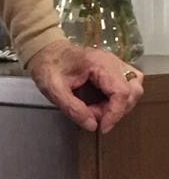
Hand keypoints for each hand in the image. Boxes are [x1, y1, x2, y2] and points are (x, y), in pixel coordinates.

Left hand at [27, 38, 143, 133]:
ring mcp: (114, 63)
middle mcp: (111, 61)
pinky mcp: (112, 68)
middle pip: (132, 90)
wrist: (44, 50)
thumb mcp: (53, 89)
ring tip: (98, 109)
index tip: (102, 127)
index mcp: (98, 63)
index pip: (121, 91)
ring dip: (120, 104)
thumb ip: (72, 108)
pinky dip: (119, 98)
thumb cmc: (48, 66)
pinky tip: (102, 103)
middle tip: (93, 115)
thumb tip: (92, 125)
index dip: (115, 113)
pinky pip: (127, 84)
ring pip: (134, 87)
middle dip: (116, 110)